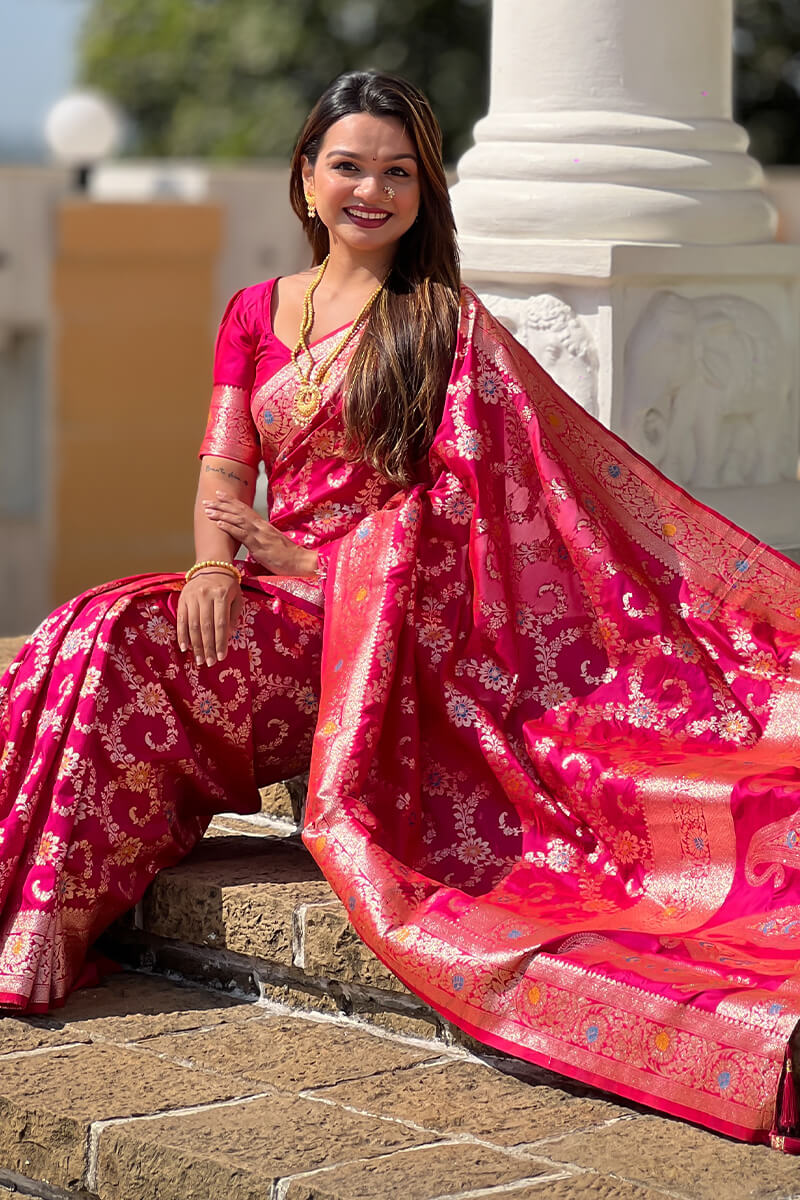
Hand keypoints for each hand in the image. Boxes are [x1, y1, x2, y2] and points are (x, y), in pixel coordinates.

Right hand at [177, 570, 241, 665]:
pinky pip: (181, 620)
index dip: (220, 642)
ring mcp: (192, 597)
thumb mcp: (236, 597)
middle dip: (208, 647)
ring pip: (193, 625)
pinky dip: (182, 635)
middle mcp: (205, 596)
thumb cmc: (228, 585)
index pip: (220, 623)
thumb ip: (233, 616)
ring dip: (196, 645)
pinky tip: (185, 648)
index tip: (221, 657)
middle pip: (206, 626)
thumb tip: (227, 636)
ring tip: (199, 659)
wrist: (211, 567)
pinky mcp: (182, 599)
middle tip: (209, 662)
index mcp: (221, 595)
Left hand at [202, 492, 317, 575]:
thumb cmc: (287, 556)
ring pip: (237, 520)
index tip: (219, 495)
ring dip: (221, 513)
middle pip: (239, 511)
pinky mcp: (258, 546)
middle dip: (222, 505)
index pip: (245, 510)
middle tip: (207, 499)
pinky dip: (229, 527)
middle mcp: (260, 526)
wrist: (300, 562)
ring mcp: (259, 535)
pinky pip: (241, 534)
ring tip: (208, 510)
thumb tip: (249, 540)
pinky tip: (219, 523)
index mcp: (263, 526)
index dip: (231, 502)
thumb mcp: (271, 544)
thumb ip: (260, 539)